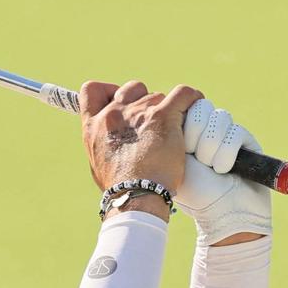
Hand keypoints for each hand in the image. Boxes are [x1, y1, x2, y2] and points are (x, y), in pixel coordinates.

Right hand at [80, 80, 198, 206]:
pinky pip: (183, 94)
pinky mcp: (162, 116)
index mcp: (93, 125)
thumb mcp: (99, 165)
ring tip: (174, 131)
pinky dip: (191, 97)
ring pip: (158, 96)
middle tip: (154, 124)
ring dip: (166, 110)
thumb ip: (104, 146)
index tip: (122, 102)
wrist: (136, 197)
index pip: (94, 90)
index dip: (111, 91)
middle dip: (144, 102)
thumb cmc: (121, 189)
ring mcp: (137, 113)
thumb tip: (111, 143)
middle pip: (133, 90)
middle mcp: (113, 113)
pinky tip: (194, 105)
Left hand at [176, 100, 274, 243]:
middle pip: (202, 106)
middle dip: (196, 135)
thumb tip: (175, 105)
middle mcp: (207, 131)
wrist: (223, 215)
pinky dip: (227, 153)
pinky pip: (235, 131)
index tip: (181, 148)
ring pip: (219, 116)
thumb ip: (170, 130)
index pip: (185, 104)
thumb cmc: (195, 193)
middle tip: (196, 158)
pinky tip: (224, 170)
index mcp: (187, 132)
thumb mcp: (174, 158)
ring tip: (211, 168)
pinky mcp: (247, 141)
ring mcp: (228, 135)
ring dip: (211, 146)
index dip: (184, 123)